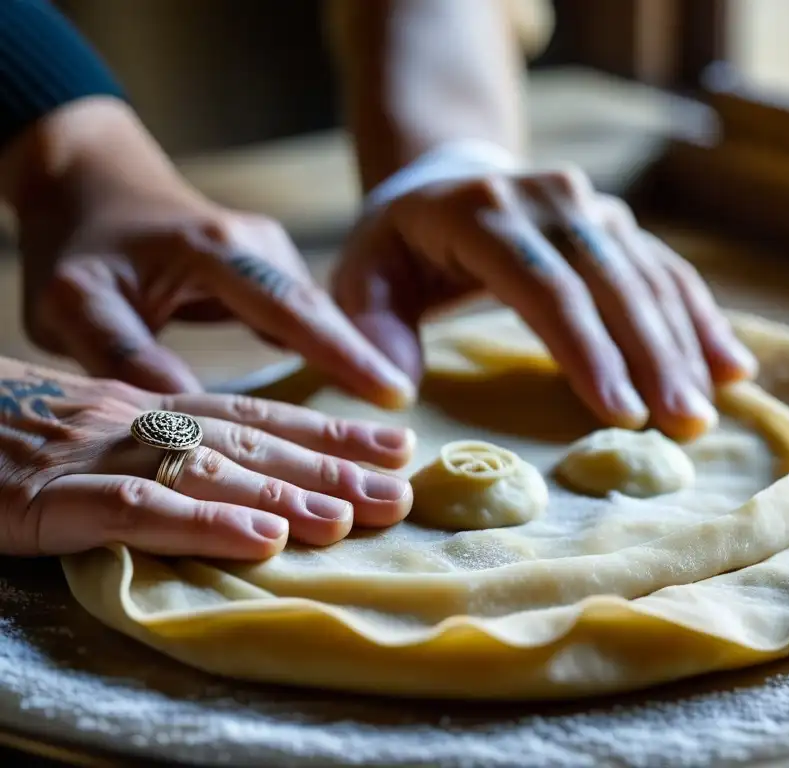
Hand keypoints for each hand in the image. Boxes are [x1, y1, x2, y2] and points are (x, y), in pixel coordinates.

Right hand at [0, 358, 413, 556]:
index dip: (330, 431)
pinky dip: (203, 525)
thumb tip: (251, 478)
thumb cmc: (13, 428)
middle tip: (400, 490)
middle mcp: (139, 422)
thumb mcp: (103, 430)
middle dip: (330, 468)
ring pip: (207, 474)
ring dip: (286, 495)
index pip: (260, 416)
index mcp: (155, 407)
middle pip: (251, 446)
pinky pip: (136, 509)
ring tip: (353, 516)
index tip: (395, 445)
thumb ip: (170, 447)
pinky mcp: (48, 494)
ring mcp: (95, 454)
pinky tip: (262, 542)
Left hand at [8, 98, 413, 406]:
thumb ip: (124, 354)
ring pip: (318, 320)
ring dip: (348, 368)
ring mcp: (270, 254)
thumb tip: (188, 416)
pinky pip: (306, 319)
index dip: (345, 354)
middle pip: (323, 316)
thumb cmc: (79, 244)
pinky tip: (348, 394)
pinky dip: (326, 355)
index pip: (294, 308)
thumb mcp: (76, 302)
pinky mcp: (270, 269)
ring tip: (381, 433)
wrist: (91, 182)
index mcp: (217, 251)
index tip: (394, 393)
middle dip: (366, 370)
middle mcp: (258, 246)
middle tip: (401, 439)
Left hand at [334, 164, 756, 438]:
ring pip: (647, 276)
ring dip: (683, 344)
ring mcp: (589, 207)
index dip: (586, 350)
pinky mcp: (616, 223)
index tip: (620, 414)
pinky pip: (666, 270)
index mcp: (480, 212)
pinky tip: (731, 366)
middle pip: (611, 280)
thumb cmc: (400, 245)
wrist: (447, 178)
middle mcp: (547, 199)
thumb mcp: (363, 275)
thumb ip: (373, 329)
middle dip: (652, 356)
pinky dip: (700, 318)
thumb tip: (396, 394)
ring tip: (707, 410)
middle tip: (683, 425)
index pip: (544, 285)